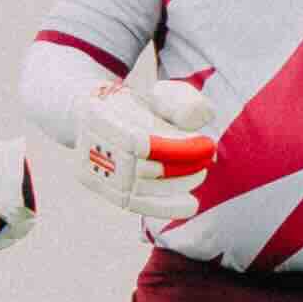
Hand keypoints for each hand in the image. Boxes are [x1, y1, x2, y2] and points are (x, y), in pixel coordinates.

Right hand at [57, 72, 214, 233]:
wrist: (96, 118)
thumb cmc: (137, 105)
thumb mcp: (160, 94)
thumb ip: (182, 103)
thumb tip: (200, 120)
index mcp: (103, 118)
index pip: (145, 143)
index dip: (179, 148)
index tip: (207, 145)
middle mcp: (95, 150)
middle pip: (147, 168)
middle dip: (184, 165)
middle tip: (207, 157)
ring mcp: (99, 174)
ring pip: (146, 189)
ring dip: (180, 184)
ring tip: (200, 173)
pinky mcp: (108, 192)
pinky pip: (141, 205)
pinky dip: (168, 207)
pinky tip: (192, 204)